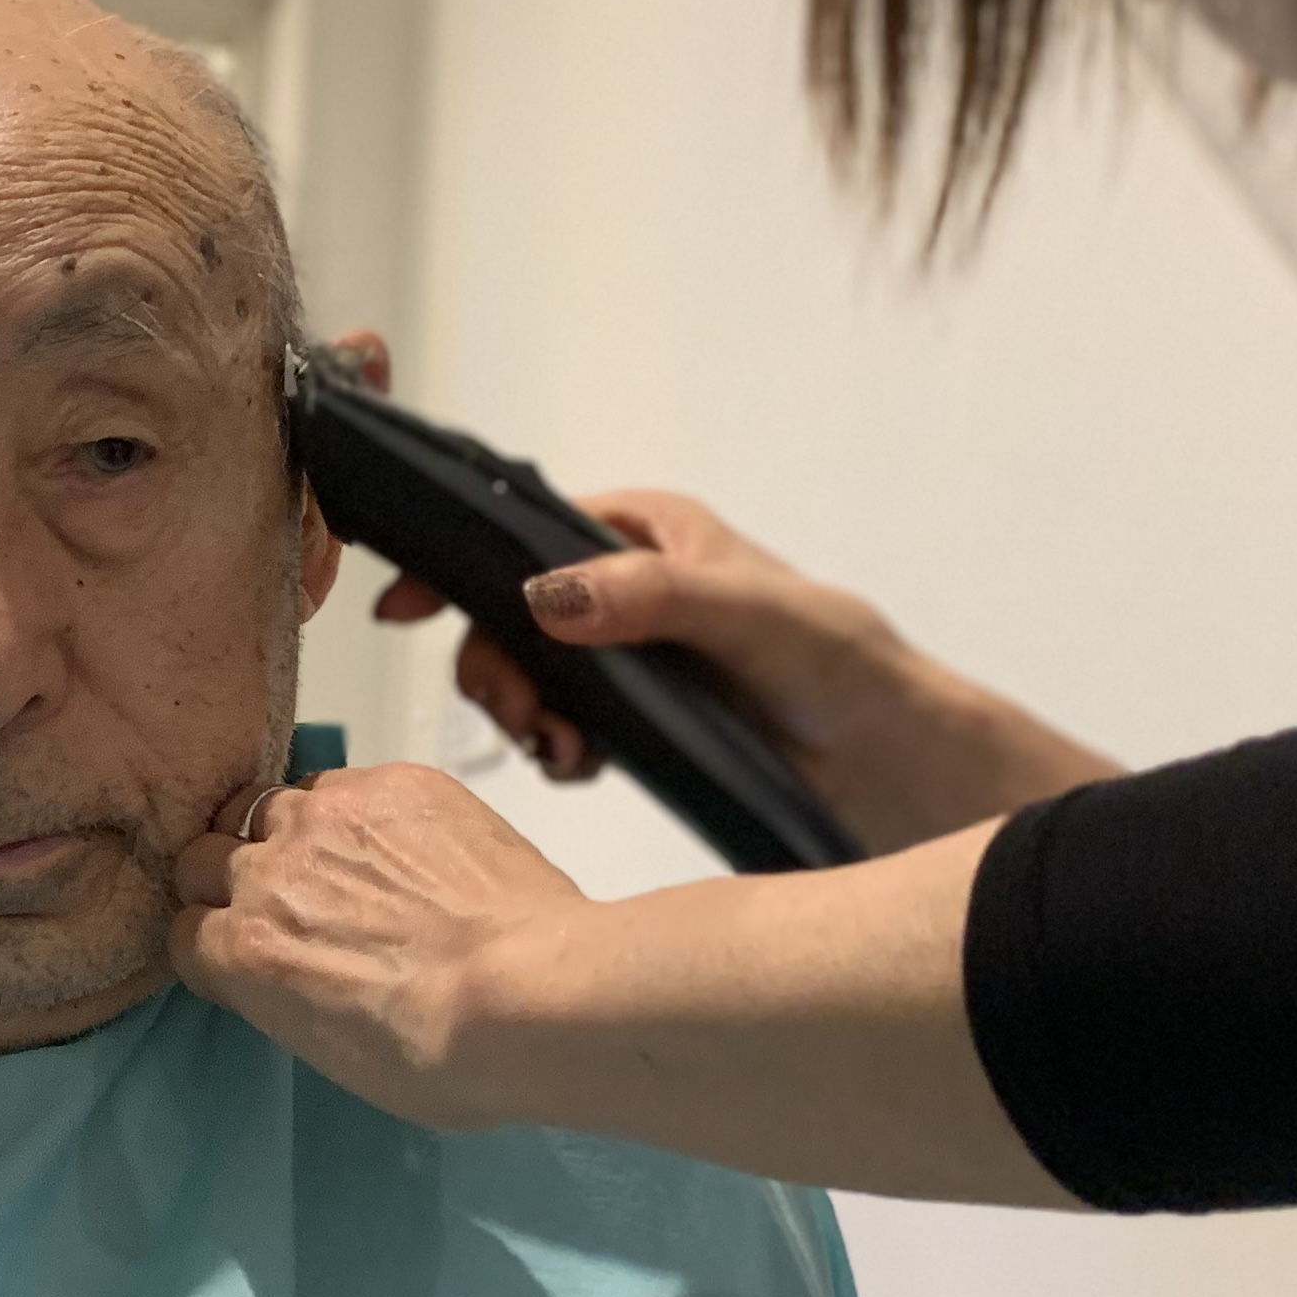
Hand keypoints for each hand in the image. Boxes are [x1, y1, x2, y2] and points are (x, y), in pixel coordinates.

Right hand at [169, 762, 590, 1127]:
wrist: (530, 991)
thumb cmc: (440, 1058)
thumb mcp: (334, 1054)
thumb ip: (286, 995)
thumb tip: (299, 971)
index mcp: (242, 952)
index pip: (185, 931)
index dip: (214, 942)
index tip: (245, 953)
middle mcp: (266, 872)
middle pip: (203, 854)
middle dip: (227, 876)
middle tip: (284, 901)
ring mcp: (326, 816)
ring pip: (268, 805)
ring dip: (288, 834)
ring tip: (339, 862)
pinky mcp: (390, 781)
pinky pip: (346, 784)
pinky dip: (358, 813)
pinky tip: (403, 843)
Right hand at [378, 487, 1116, 851]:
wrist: (892, 767)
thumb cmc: (841, 668)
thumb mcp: (750, 615)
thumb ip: (652, 596)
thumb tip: (544, 596)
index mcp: (648, 530)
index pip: (526, 527)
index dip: (458, 562)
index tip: (404, 607)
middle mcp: (628, 585)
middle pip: (507, 614)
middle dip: (496, 667)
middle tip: (524, 721)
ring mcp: (628, 656)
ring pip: (525, 675)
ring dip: (522, 715)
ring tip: (561, 753)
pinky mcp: (636, 721)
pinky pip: (559, 728)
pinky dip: (554, 751)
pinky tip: (580, 768)